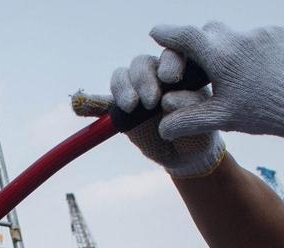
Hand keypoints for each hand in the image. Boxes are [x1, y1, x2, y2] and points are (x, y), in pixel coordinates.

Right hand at [70, 55, 226, 177]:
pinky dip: (90, 103)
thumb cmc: (201, 133)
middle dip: (143, 78)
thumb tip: (169, 100)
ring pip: (123, 76)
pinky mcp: (121, 109)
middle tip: (150, 101)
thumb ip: (190, 107)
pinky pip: (103, 102)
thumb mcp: (205, 122)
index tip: (170, 79)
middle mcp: (156, 75)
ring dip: (123, 87)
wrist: (188, 157)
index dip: (168, 62)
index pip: (171, 55)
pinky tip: (78, 105)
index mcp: (180, 72)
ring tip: (130, 106)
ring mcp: (136, 90)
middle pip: (142, 63)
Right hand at [146, 22, 283, 143]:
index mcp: (220, 57)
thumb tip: (161, 129)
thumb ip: (187, 120)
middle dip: (198, 41)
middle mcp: (237, 38)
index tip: (155, 32)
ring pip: (232, 34)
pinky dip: (249, 50)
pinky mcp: (276, 33)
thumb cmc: (262, 113)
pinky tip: (255, 70)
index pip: (184, 37)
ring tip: (232, 71)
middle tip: (194, 55)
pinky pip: (255, 36)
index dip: (167, 33)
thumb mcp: (221, 119)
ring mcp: (259, 33)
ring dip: (226, 48)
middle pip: (207, 31)